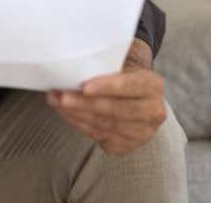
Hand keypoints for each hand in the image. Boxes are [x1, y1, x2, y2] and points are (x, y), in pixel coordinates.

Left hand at [48, 39, 166, 154]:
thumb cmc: (124, 76)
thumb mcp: (123, 65)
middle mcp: (153, 111)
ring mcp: (141, 132)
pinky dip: (79, 124)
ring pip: (103, 124)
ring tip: (56, 102)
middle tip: (61, 96)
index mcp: (154, 85)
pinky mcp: (126, 145)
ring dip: (76, 114)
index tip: (84, 86)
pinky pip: (98, 135)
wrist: (135, 97)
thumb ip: (106, 65)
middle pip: (115, 110)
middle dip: (85, 104)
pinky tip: (67, 113)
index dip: (107, 86)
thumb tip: (75, 64)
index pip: (130, 86)